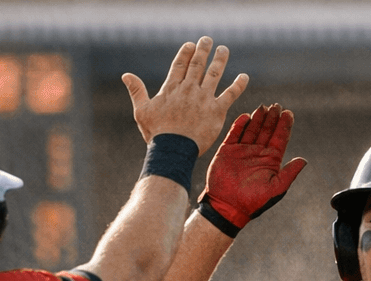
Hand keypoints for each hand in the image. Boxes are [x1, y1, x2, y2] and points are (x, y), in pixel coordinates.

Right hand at [123, 37, 249, 153]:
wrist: (173, 150)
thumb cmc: (157, 133)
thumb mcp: (142, 111)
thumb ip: (136, 91)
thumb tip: (126, 75)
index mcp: (172, 88)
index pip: (180, 65)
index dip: (185, 53)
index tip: (191, 45)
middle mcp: (189, 89)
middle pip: (197, 64)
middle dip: (203, 50)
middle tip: (207, 40)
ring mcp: (204, 99)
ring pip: (214, 74)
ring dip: (220, 60)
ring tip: (224, 50)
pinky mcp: (216, 111)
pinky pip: (230, 94)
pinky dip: (238, 85)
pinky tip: (244, 76)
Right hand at [199, 104, 307, 231]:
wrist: (227, 207)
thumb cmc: (253, 201)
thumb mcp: (276, 188)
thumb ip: (289, 173)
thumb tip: (304, 160)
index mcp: (270, 160)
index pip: (280, 138)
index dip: (285, 125)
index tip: (289, 113)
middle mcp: (257, 153)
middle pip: (267, 130)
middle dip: (272, 118)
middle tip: (276, 106)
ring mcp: (242, 151)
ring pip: (252, 129)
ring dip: (258, 118)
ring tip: (264, 107)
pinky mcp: (227, 150)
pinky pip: (234, 133)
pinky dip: (239, 124)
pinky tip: (246, 116)